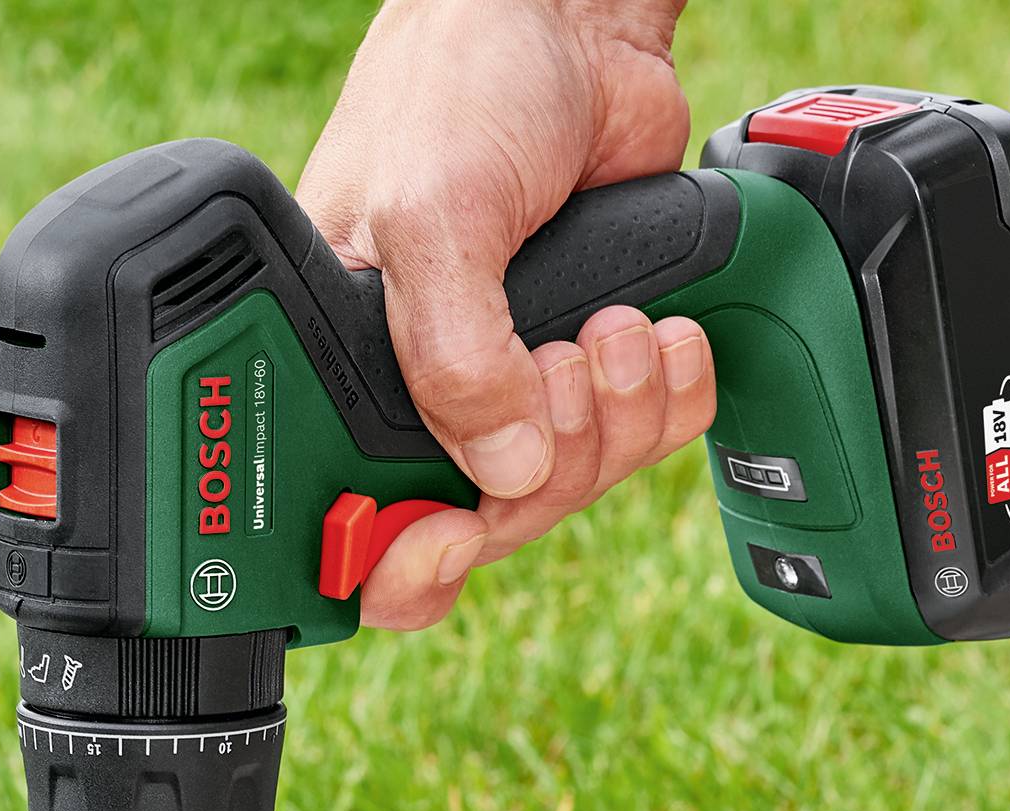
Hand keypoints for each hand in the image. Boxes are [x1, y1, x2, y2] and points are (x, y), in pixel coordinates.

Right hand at [297, 0, 716, 628]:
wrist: (574, 24)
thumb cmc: (458, 87)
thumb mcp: (429, 213)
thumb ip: (453, 354)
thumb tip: (503, 475)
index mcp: (341, 370)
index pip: (356, 519)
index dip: (403, 558)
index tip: (448, 540)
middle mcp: (423, 391)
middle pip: (487, 520)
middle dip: (546, 462)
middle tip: (562, 360)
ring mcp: (514, 384)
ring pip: (570, 487)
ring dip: (615, 420)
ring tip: (621, 325)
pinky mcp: (595, 364)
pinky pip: (641, 440)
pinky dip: (668, 401)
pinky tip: (665, 332)